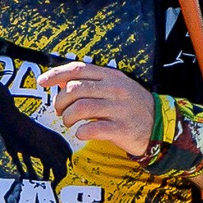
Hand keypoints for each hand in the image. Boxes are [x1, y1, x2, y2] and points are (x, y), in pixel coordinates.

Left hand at [41, 61, 156, 158]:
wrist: (161, 126)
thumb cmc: (132, 107)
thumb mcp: (115, 87)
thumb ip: (91, 83)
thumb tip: (61, 81)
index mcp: (111, 76)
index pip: (78, 69)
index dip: (56, 74)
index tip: (42, 82)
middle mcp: (115, 89)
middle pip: (76, 89)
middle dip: (60, 101)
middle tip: (60, 111)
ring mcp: (119, 109)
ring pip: (82, 108)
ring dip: (68, 117)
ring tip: (69, 122)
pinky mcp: (122, 128)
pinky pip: (94, 128)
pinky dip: (82, 131)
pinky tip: (81, 133)